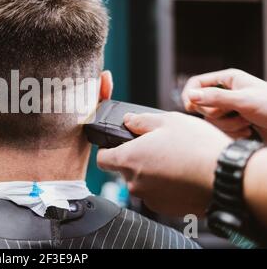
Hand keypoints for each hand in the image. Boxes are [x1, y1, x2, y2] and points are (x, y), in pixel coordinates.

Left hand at [97, 112, 231, 216]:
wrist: (225, 176)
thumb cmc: (196, 147)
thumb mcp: (167, 121)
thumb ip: (141, 121)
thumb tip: (128, 120)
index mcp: (129, 159)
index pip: (102, 158)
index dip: (108, 149)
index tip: (117, 145)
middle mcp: (134, 182)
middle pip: (125, 169)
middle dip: (137, 158)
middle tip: (158, 147)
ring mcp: (150, 197)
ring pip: (143, 182)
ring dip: (152, 172)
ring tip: (174, 160)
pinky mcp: (166, 208)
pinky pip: (158, 193)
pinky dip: (166, 185)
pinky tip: (182, 174)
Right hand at [182, 69, 266, 140]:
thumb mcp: (243, 101)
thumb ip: (215, 98)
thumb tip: (191, 96)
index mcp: (229, 79)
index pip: (197, 83)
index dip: (190, 95)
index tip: (190, 107)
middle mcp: (227, 92)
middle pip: (201, 104)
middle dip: (217, 114)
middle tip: (235, 114)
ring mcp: (230, 108)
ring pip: (210, 119)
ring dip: (228, 125)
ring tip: (247, 124)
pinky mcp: (234, 123)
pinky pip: (220, 129)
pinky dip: (233, 133)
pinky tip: (248, 131)